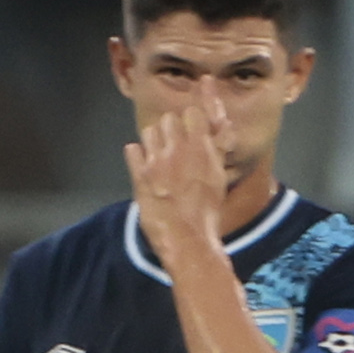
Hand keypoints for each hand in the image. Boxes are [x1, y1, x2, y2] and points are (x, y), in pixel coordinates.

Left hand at [121, 87, 233, 267]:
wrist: (188, 239)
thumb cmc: (208, 211)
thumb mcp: (219, 177)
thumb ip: (216, 149)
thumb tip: (222, 126)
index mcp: (201, 148)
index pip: (192, 113)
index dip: (190, 120)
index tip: (190, 130)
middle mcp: (177, 150)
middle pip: (168, 119)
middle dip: (171, 129)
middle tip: (174, 144)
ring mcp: (156, 162)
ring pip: (149, 131)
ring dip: (153, 140)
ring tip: (158, 155)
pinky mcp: (139, 176)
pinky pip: (132, 151)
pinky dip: (136, 154)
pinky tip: (142, 164)